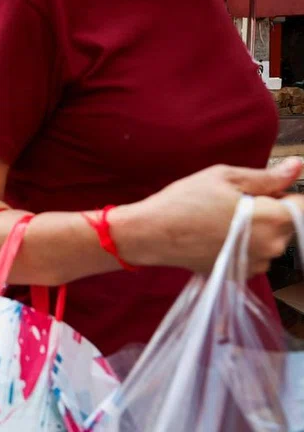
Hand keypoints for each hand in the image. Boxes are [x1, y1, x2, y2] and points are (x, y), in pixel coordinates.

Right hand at [115, 159, 303, 274]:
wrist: (152, 234)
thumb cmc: (184, 202)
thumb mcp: (224, 177)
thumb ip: (266, 176)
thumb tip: (297, 167)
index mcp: (273, 219)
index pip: (302, 205)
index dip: (284, 193)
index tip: (264, 189)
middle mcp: (273, 247)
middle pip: (287, 223)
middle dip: (269, 209)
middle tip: (234, 200)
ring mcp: (258, 264)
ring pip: (271, 239)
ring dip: (257, 228)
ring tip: (222, 218)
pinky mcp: (242, 274)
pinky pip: (255, 253)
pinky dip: (244, 243)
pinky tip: (218, 235)